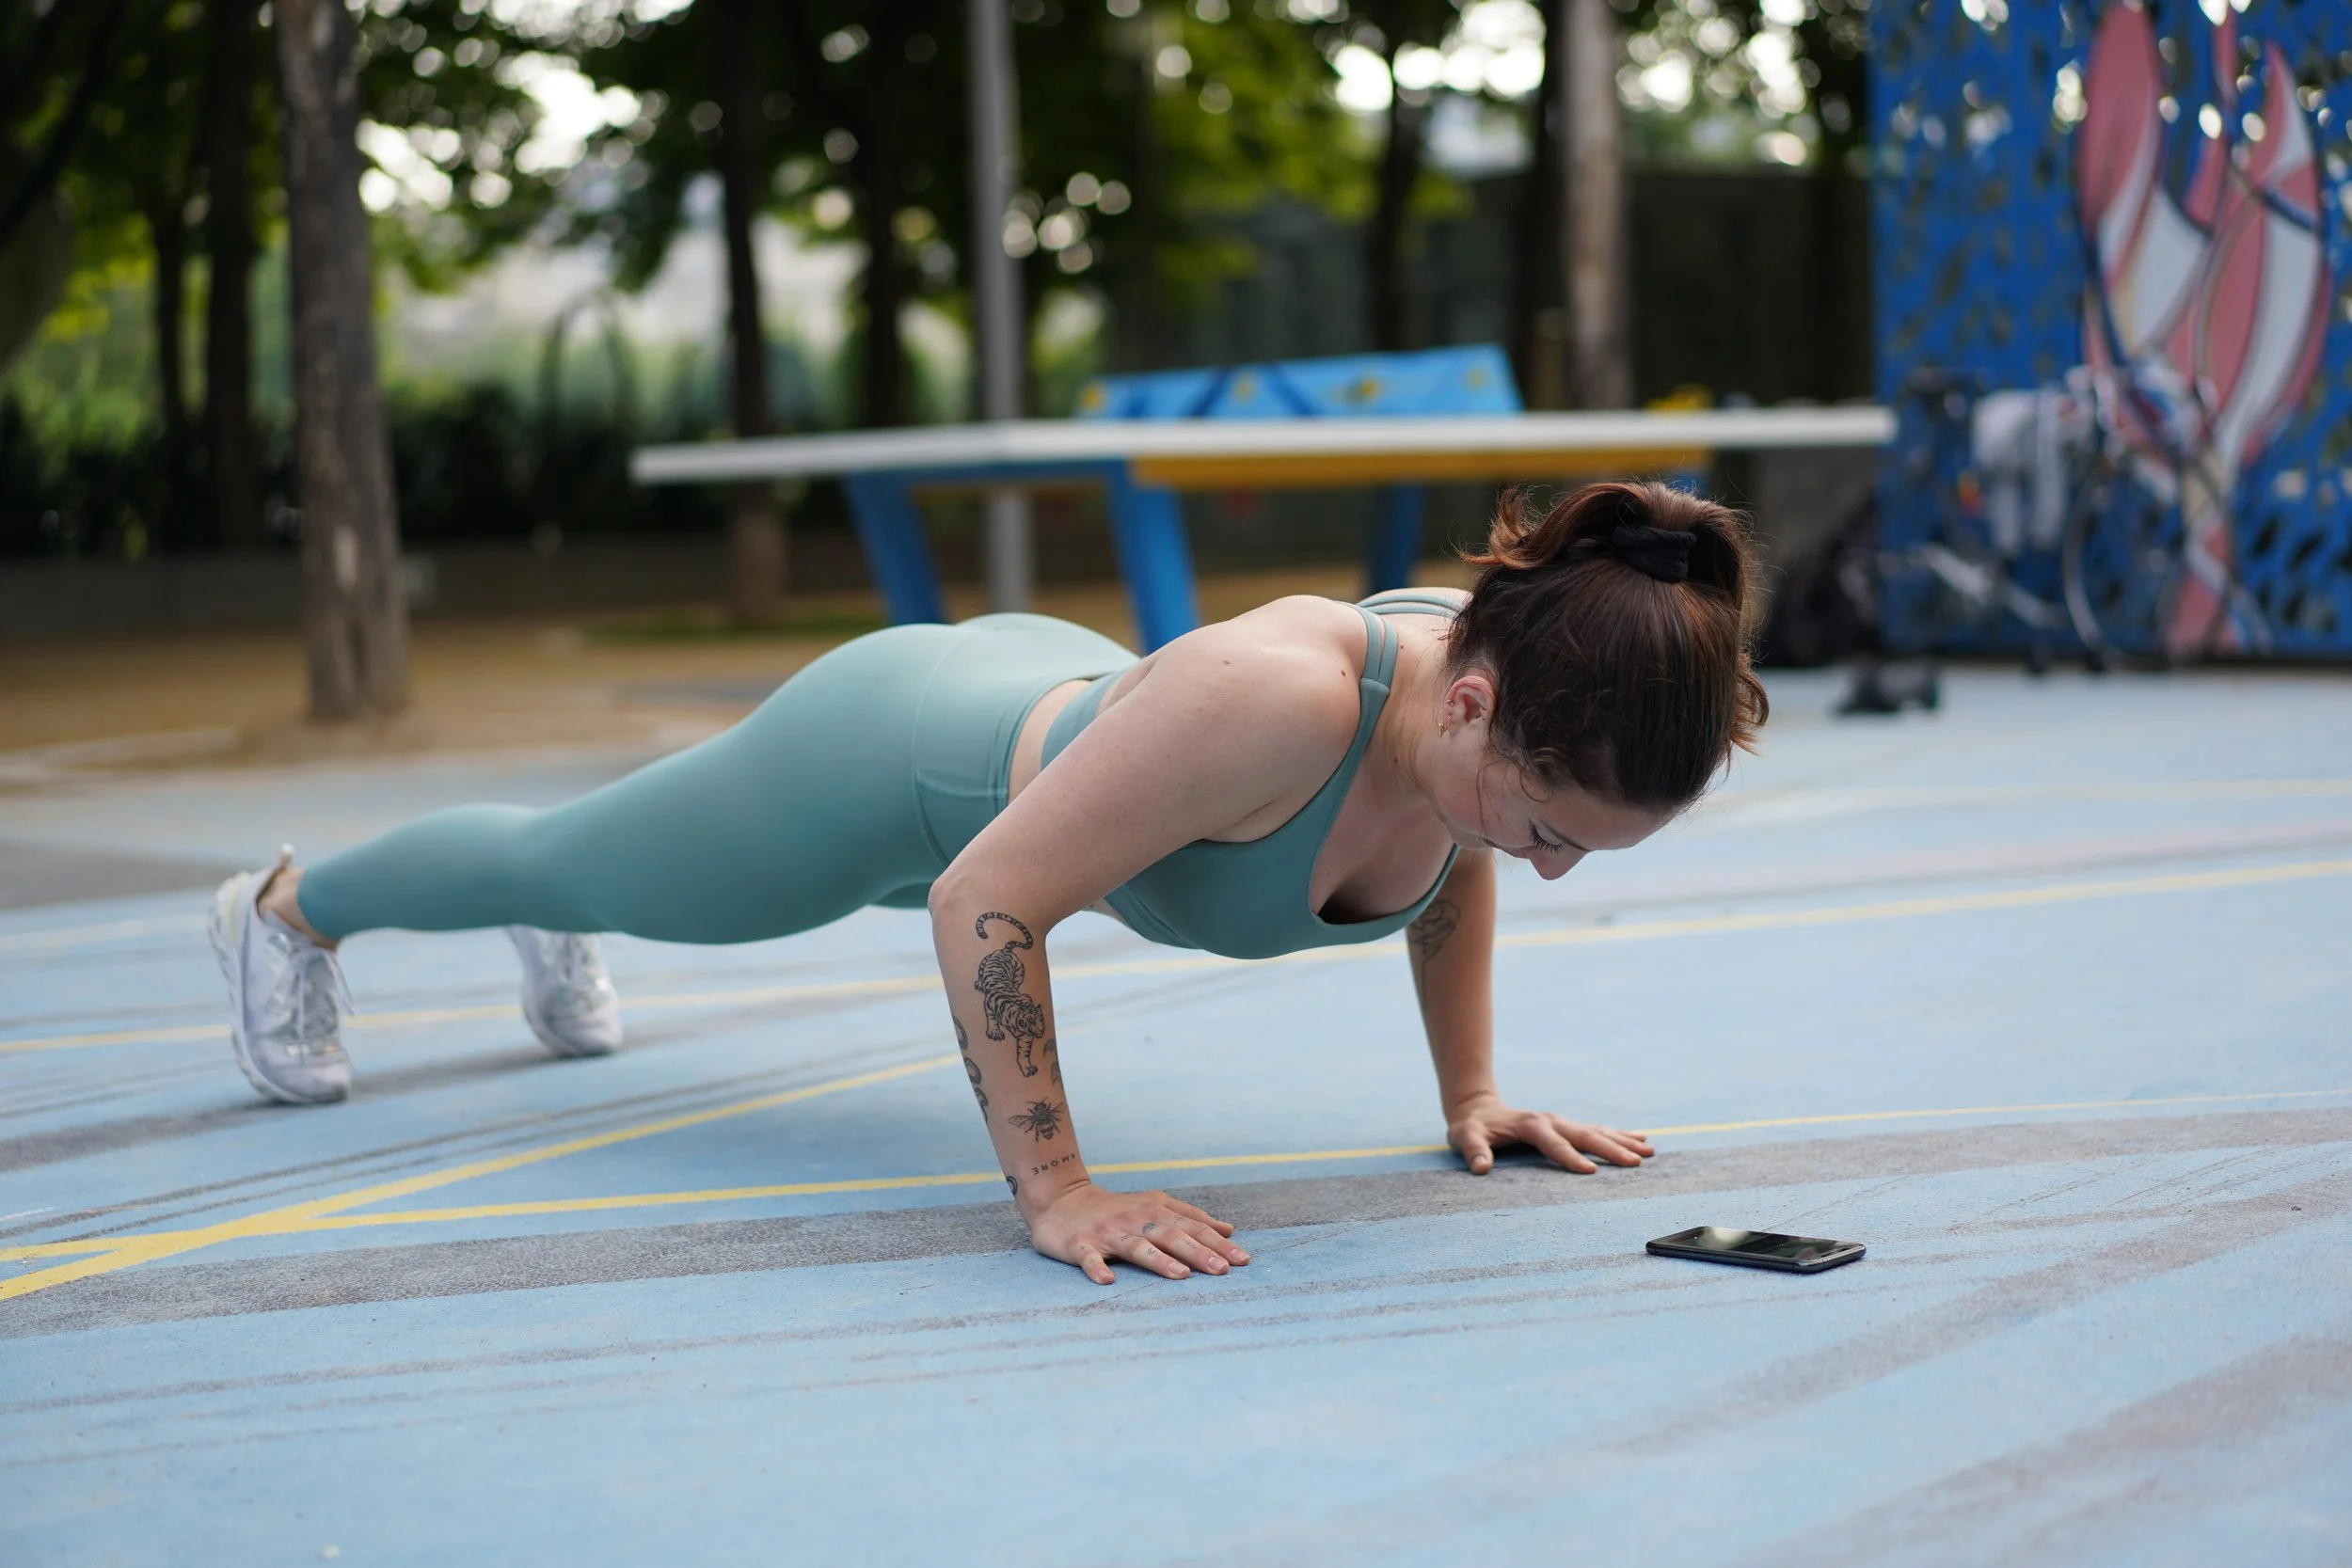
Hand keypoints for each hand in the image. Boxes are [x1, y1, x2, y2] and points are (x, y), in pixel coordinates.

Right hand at [1024, 1179, 1251, 1284]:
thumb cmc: (1116, 1209)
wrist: (1061, 1199)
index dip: (1217, 1243)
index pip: (1192, 1227)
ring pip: (1137, 1247)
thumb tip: (1229, 1229)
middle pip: (1171, 1237)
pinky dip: (1097, 1268)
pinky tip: (1107, 1280)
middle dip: (1198, 1253)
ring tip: (1181, 1276)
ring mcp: (1107, 1233)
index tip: (1243, 1260)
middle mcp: (1135, 1220)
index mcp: (1156, 1211)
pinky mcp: (1080, 1244)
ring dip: (1159, 1261)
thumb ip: (1191, 1218)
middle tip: (1223, 1270)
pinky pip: (1089, 1258)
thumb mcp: (1155, 1206)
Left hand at [1447, 1093, 1653, 1174]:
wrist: (1476, 1108)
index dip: (1571, 1158)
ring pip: (1597, 1130)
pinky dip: (1618, 1134)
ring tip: (1649, 1150)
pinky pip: (1596, 1130)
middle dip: (1612, 1148)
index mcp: (1531, 1125)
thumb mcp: (1464, 1137)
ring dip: (1623, 1140)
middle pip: (1585, 1135)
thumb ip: (1473, 1151)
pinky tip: (1640, 1138)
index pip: (1554, 1144)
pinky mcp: (1565, 1126)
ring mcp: (1560, 1122)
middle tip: (1637, 1161)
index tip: (1592, 1172)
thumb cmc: (1471, 1127)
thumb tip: (1480, 1168)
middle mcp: (1551, 1120)